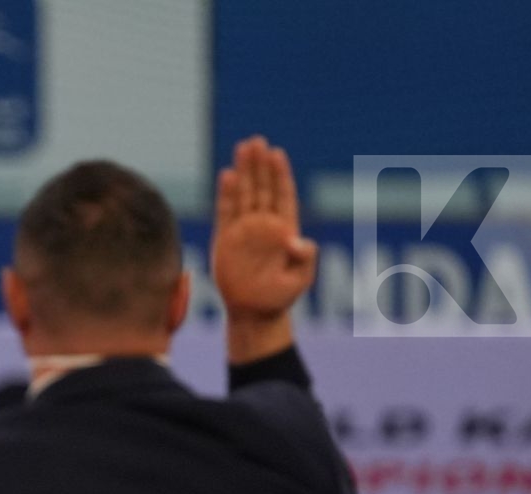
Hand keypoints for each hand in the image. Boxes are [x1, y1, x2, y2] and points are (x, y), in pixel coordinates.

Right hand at [211, 136, 316, 319]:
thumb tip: (298, 239)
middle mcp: (264, 225)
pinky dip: (226, 194)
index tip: (277, 154)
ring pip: (244, 194)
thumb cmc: (280, 298)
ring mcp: (244, 231)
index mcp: (285, 229)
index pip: (282, 195)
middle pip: (262, 188)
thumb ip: (305, 258)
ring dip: (243, 172)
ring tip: (242, 148)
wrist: (254, 314)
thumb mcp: (301, 279)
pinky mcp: (225, 240)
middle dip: (260, 165)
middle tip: (256, 141)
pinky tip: (227, 176)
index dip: (280, 174)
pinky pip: (225, 212)